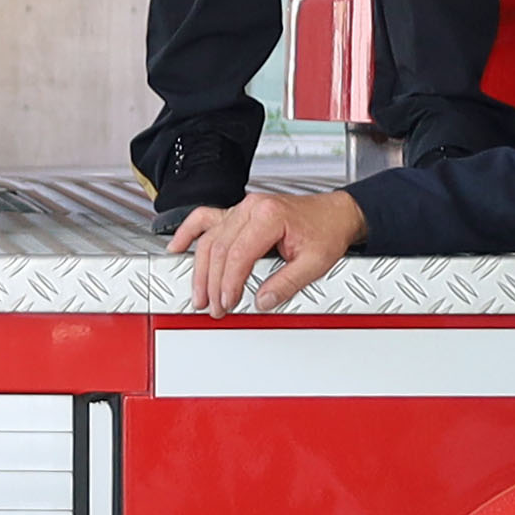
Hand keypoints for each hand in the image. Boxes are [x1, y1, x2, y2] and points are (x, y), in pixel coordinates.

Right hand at [171, 189, 363, 314]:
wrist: (336, 214)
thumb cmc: (327, 231)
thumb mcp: (315, 263)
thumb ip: (286, 284)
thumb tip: (261, 300)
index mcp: (269, 216)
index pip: (238, 254)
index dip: (228, 283)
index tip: (226, 302)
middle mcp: (252, 208)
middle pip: (219, 248)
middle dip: (213, 282)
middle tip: (212, 306)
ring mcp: (243, 208)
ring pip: (209, 239)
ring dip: (200, 268)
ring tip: (199, 293)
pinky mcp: (239, 212)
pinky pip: (206, 219)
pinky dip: (189, 233)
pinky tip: (177, 247)